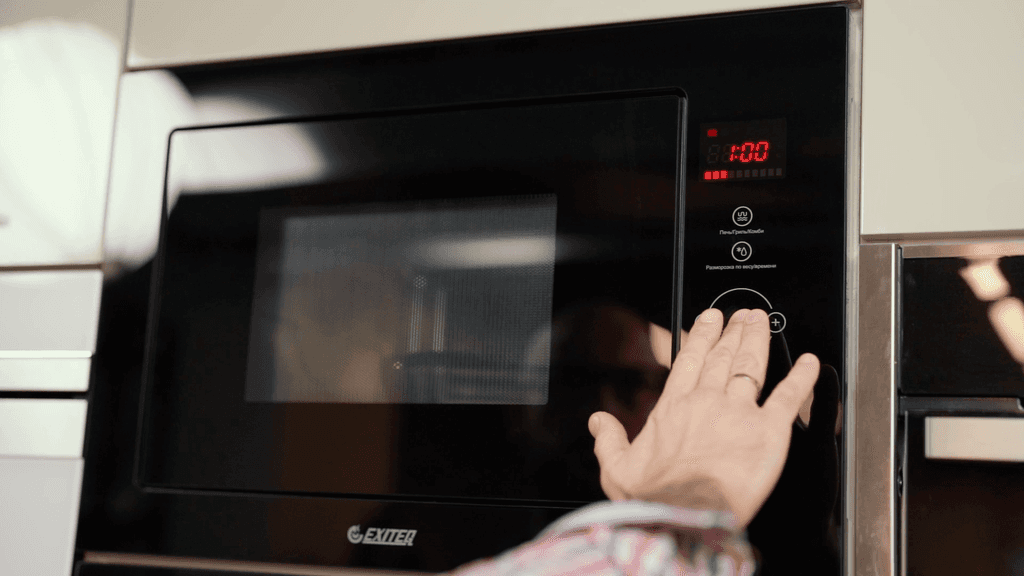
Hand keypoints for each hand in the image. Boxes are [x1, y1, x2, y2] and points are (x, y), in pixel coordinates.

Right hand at [587, 308, 819, 526]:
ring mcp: (738, 413)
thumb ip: (608, 439)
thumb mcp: (616, 469)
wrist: (683, 517)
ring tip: (762, 323)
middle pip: (723, 356)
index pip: (690, 360)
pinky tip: (810, 363)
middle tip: (743, 315)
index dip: (702, 335)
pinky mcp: (767, 432)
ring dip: (758, 340)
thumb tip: (598, 421)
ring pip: (751, 366)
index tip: (710, 319)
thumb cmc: (654, 498)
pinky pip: (788, 397)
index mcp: (673, 408)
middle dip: (733, 331)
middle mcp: (706, 402)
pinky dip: (801, 378)